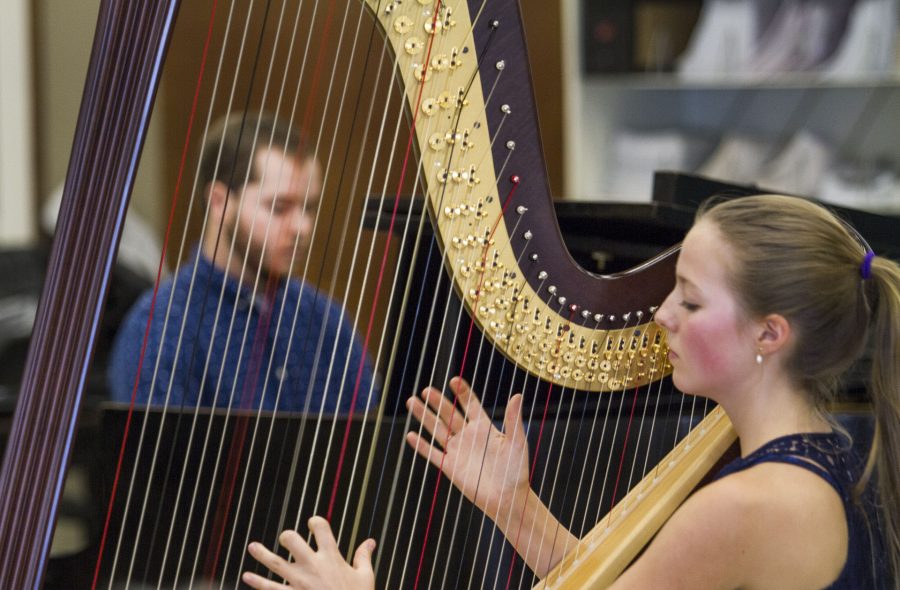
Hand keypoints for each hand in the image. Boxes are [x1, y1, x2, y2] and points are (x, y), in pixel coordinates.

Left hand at [242, 516, 375, 589]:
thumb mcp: (365, 577)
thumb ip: (364, 557)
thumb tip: (370, 541)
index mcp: (331, 557)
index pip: (321, 528)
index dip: (316, 522)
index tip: (313, 524)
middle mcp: (313, 566)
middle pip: (293, 540)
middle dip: (287, 537)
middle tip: (286, 540)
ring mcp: (299, 582)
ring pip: (275, 564)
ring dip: (262, 554)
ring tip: (252, 547)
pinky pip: (270, 589)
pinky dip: (257, 582)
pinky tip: (247, 576)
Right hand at [405, 376, 530, 521]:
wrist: (508, 498)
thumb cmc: (517, 470)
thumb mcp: (517, 442)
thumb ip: (514, 419)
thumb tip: (517, 395)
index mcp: (484, 427)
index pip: (470, 404)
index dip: (462, 392)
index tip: (454, 380)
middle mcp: (468, 436)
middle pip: (449, 414)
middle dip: (438, 402)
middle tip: (427, 390)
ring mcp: (458, 451)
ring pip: (437, 429)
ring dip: (425, 416)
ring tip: (412, 402)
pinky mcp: (450, 467)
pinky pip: (433, 454)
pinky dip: (422, 446)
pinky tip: (412, 435)